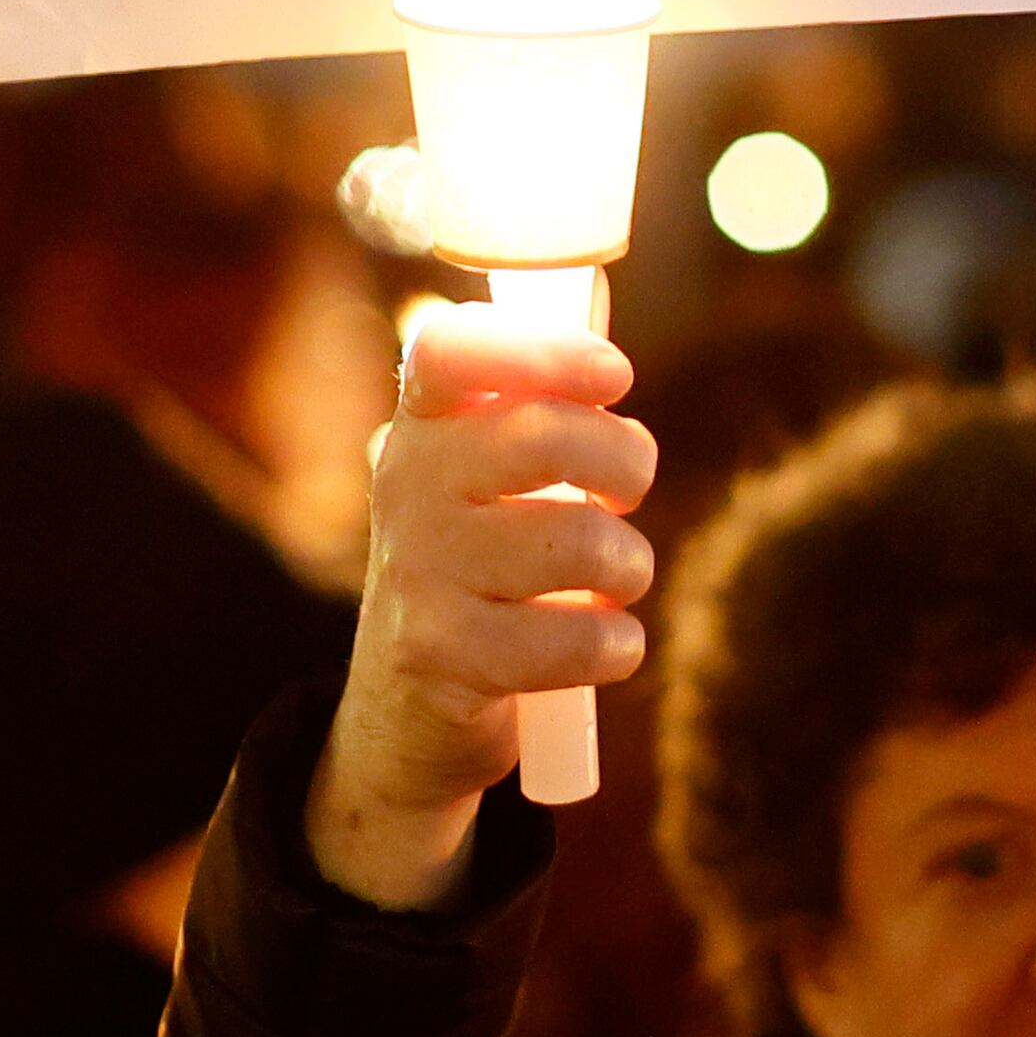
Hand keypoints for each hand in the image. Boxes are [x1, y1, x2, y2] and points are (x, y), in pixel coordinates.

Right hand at [306, 305, 655, 910]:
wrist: (410, 711)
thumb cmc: (485, 568)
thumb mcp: (487, 477)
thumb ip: (537, 405)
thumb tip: (600, 325)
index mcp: (419, 426)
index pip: (451, 348)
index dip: (546, 348)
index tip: (616, 376)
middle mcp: (406, 487)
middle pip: (546, 436)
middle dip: (626, 462)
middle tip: (627, 493)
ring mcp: (418, 572)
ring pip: (583, 542)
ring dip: (630, 565)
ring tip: (613, 578)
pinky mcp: (443, 657)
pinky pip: (583, 638)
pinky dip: (618, 644)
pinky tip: (600, 643)